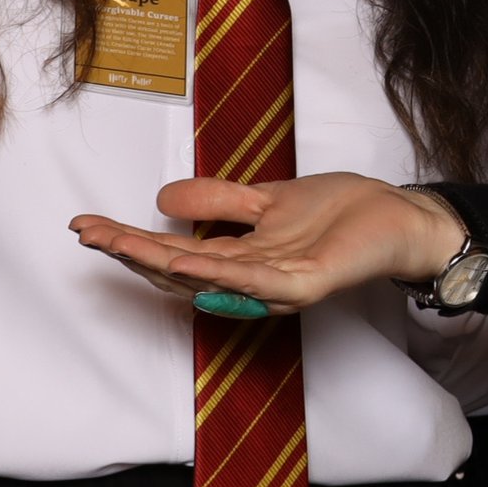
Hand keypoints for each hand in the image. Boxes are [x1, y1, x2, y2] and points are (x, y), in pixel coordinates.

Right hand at [68, 173, 467, 316]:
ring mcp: (277, 287)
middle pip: (179, 271)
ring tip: (117, 243)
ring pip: (207, 277)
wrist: (401, 218)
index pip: (173, 254)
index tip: (86, 224)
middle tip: (86, 233)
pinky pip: (255, 281)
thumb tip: (161, 199)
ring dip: (158, 261)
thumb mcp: (266, 199)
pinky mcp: (305, 284)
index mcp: (240, 261)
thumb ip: (218, 202)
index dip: (130, 241)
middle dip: (130, 252)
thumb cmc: (343, 213)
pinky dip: (218, 272)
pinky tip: (185, 259)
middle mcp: (251, 282)